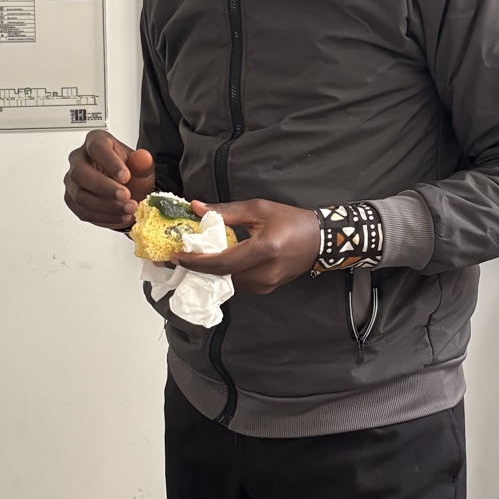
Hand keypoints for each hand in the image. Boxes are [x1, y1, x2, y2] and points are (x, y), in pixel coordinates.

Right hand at [63, 130, 154, 230]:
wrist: (128, 194)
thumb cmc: (130, 175)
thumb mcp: (142, 168)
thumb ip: (143, 163)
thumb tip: (143, 157)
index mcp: (95, 142)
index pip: (97, 148)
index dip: (110, 163)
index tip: (125, 177)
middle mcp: (79, 159)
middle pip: (81, 173)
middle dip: (105, 188)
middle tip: (126, 196)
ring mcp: (72, 181)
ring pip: (81, 196)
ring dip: (106, 206)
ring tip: (128, 209)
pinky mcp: (72, 200)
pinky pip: (83, 212)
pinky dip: (104, 217)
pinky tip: (120, 216)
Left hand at [174, 198, 321, 293]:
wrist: (321, 240)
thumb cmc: (291, 221)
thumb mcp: (259, 209)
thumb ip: (227, 211)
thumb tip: (197, 208)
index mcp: (264, 250)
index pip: (223, 262)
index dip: (197, 261)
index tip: (177, 256)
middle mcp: (264, 273)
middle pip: (222, 275)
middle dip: (198, 267)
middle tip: (178, 257)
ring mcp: (266, 285)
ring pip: (228, 281)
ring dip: (210, 271)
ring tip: (195, 258)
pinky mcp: (266, 290)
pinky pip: (238, 284)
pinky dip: (224, 274)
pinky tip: (216, 263)